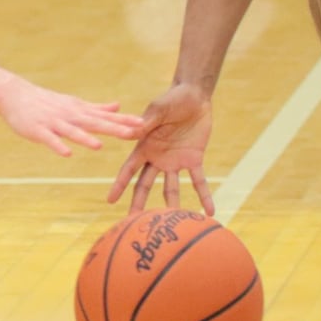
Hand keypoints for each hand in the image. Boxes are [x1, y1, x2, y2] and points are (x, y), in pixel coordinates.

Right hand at [0, 66, 142, 156]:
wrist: (15, 95)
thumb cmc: (46, 101)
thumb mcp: (74, 103)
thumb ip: (96, 108)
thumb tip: (118, 106)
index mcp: (80, 111)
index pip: (106, 117)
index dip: (124, 121)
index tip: (144, 125)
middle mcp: (70, 115)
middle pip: (95, 123)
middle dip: (114, 128)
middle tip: (133, 133)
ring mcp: (54, 123)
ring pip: (72, 131)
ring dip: (85, 138)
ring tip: (99, 146)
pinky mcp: (38, 130)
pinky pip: (49, 140)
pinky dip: (57, 145)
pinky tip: (67, 153)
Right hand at [107, 83, 214, 213]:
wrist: (194, 96)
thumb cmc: (172, 99)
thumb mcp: (158, 109)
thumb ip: (148, 121)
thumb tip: (134, 132)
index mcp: (144, 145)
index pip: (128, 169)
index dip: (119, 185)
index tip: (110, 201)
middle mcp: (157, 158)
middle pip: (145, 185)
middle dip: (139, 203)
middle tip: (134, 223)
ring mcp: (175, 161)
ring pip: (171, 188)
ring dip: (173, 204)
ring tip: (174, 223)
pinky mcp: (194, 159)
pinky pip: (199, 181)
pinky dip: (204, 196)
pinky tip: (209, 212)